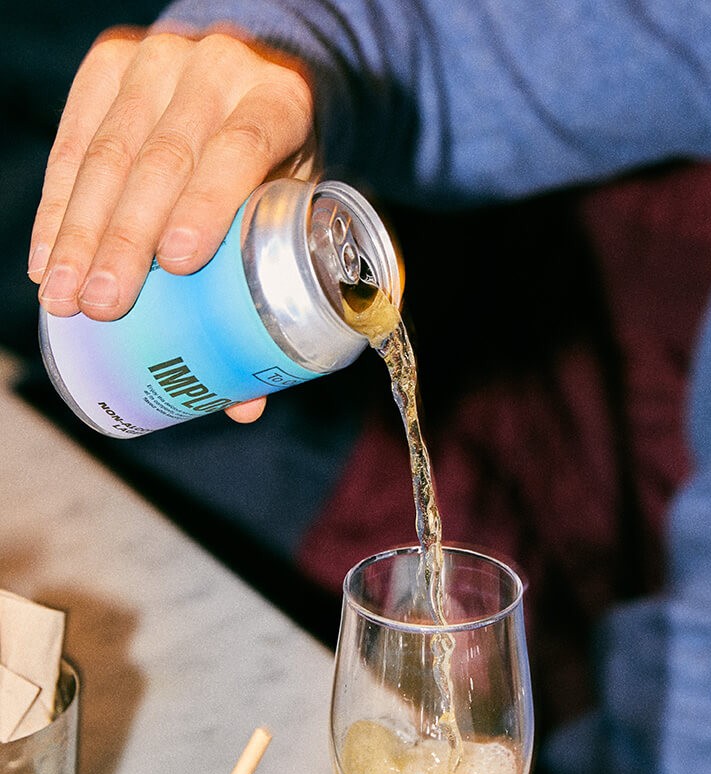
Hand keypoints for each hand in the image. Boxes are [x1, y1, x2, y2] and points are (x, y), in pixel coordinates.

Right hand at [28, 25, 316, 422]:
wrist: (257, 72)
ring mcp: (161, 59)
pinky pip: (74, 136)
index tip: (174, 265)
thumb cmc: (283, 163)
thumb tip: (244, 406)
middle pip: (164, 158)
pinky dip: (56, 203)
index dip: (208, 203)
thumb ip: (276, 291)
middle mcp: (220, 67)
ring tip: (61, 296)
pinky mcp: (112, 62)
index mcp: (282, 99)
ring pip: (110, 150)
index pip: (242, 147)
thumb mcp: (295, 207)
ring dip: (79, 230)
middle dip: (126, 237)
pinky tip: (43, 255)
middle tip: (103, 306)